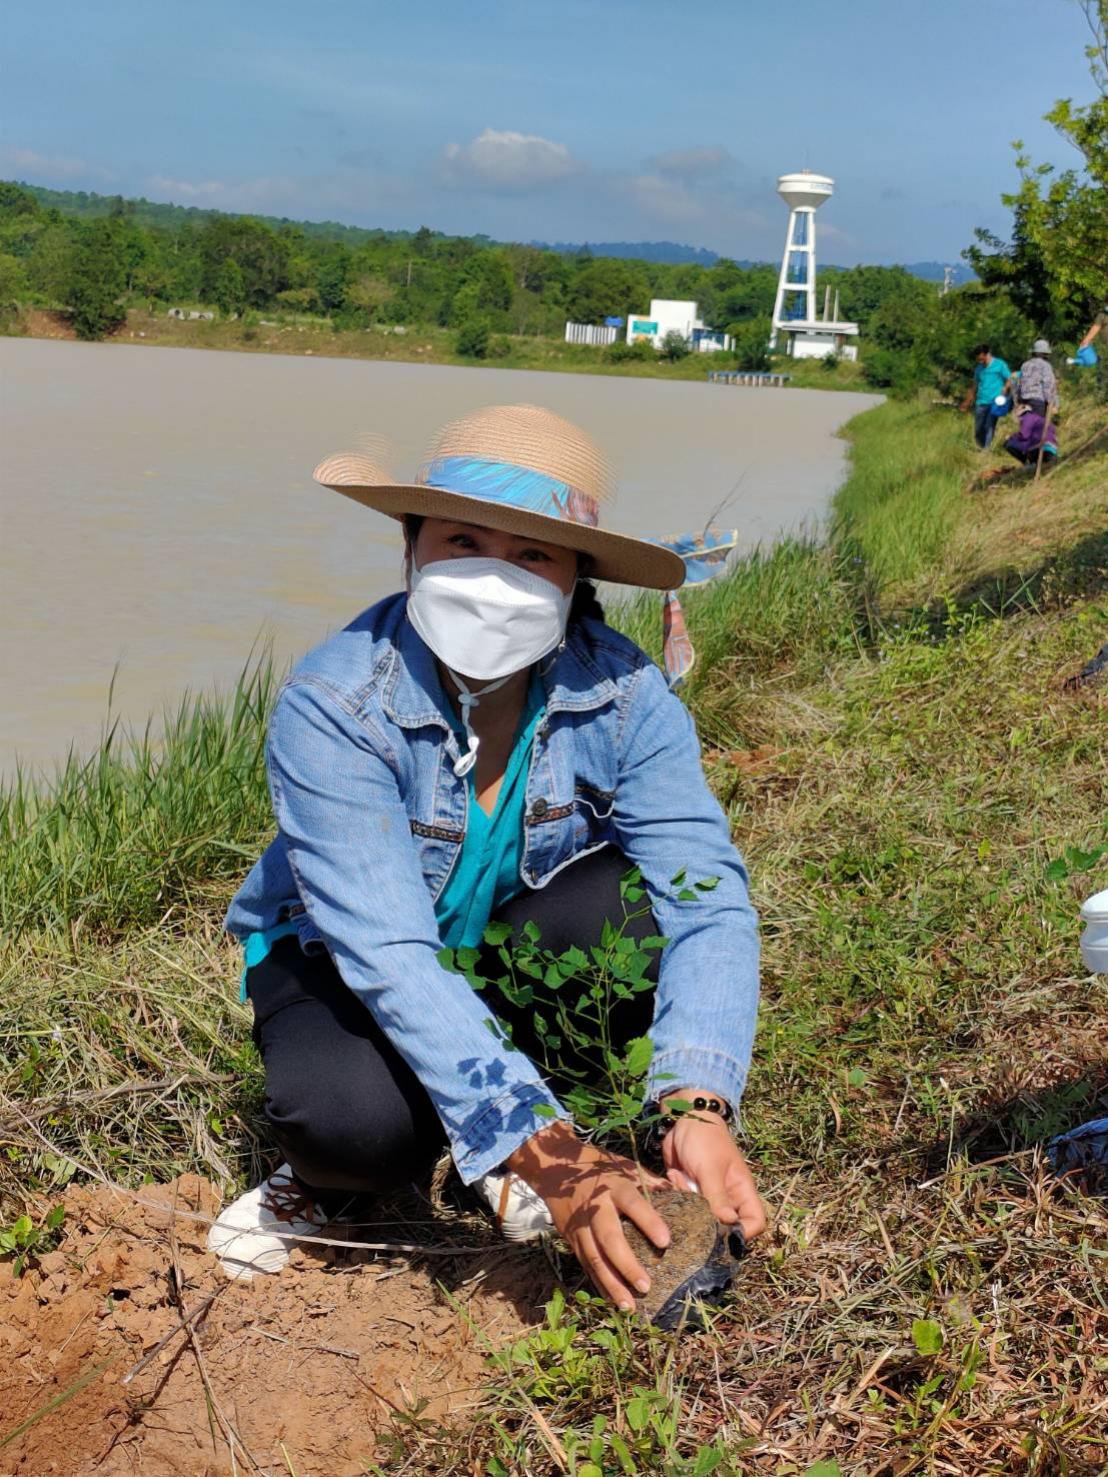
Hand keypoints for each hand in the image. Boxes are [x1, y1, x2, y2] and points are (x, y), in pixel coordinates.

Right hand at [506, 1120, 670, 1309]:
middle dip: (627, 1264)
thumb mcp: (625, 1166)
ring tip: (630, 1306)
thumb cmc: (599, 1167)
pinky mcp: (571, 1239)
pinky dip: (599, 1284)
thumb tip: (682, 1194)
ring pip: (595, 1258)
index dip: (648, 1221)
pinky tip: (613, 1301)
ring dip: (611, 1284)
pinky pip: (586, 1265)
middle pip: (610, 1239)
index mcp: (614, 1186)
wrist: (554, 1168)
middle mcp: (596, 1208)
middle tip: (646, 1286)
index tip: (666, 1241)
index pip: (632, 1204)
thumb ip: (651, 1182)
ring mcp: (580, 1226)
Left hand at [660, 1093, 765, 1244]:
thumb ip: (718, 1197)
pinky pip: (684, 1206)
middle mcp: (727, 1197)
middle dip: (706, 1220)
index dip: (744, 1233)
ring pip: (701, 1217)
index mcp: (742, 1190)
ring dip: (688, 1204)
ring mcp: (707, 1195)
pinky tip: (673, 1176)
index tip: (723, 1233)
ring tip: (680, 1180)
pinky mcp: (689, 1191)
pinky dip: (677, 1194)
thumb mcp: (710, 1169)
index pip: (755, 1221)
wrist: (682, 1118)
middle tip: (692, 1204)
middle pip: (725, 1226)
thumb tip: (730, 1225)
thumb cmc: (704, 1139)